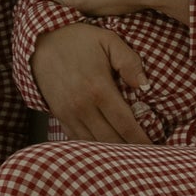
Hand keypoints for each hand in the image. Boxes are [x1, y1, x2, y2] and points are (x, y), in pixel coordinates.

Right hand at [31, 24, 153, 144]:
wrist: (41, 42)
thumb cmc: (78, 40)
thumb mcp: (108, 40)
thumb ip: (129, 61)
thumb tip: (145, 85)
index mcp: (99, 88)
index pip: (125, 124)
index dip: (141, 139)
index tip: (155, 148)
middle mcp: (82, 106)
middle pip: (111, 139)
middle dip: (130, 151)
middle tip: (145, 155)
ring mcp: (68, 113)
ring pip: (94, 144)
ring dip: (112, 152)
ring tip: (128, 155)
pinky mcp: (59, 116)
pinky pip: (78, 139)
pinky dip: (93, 146)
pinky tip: (106, 148)